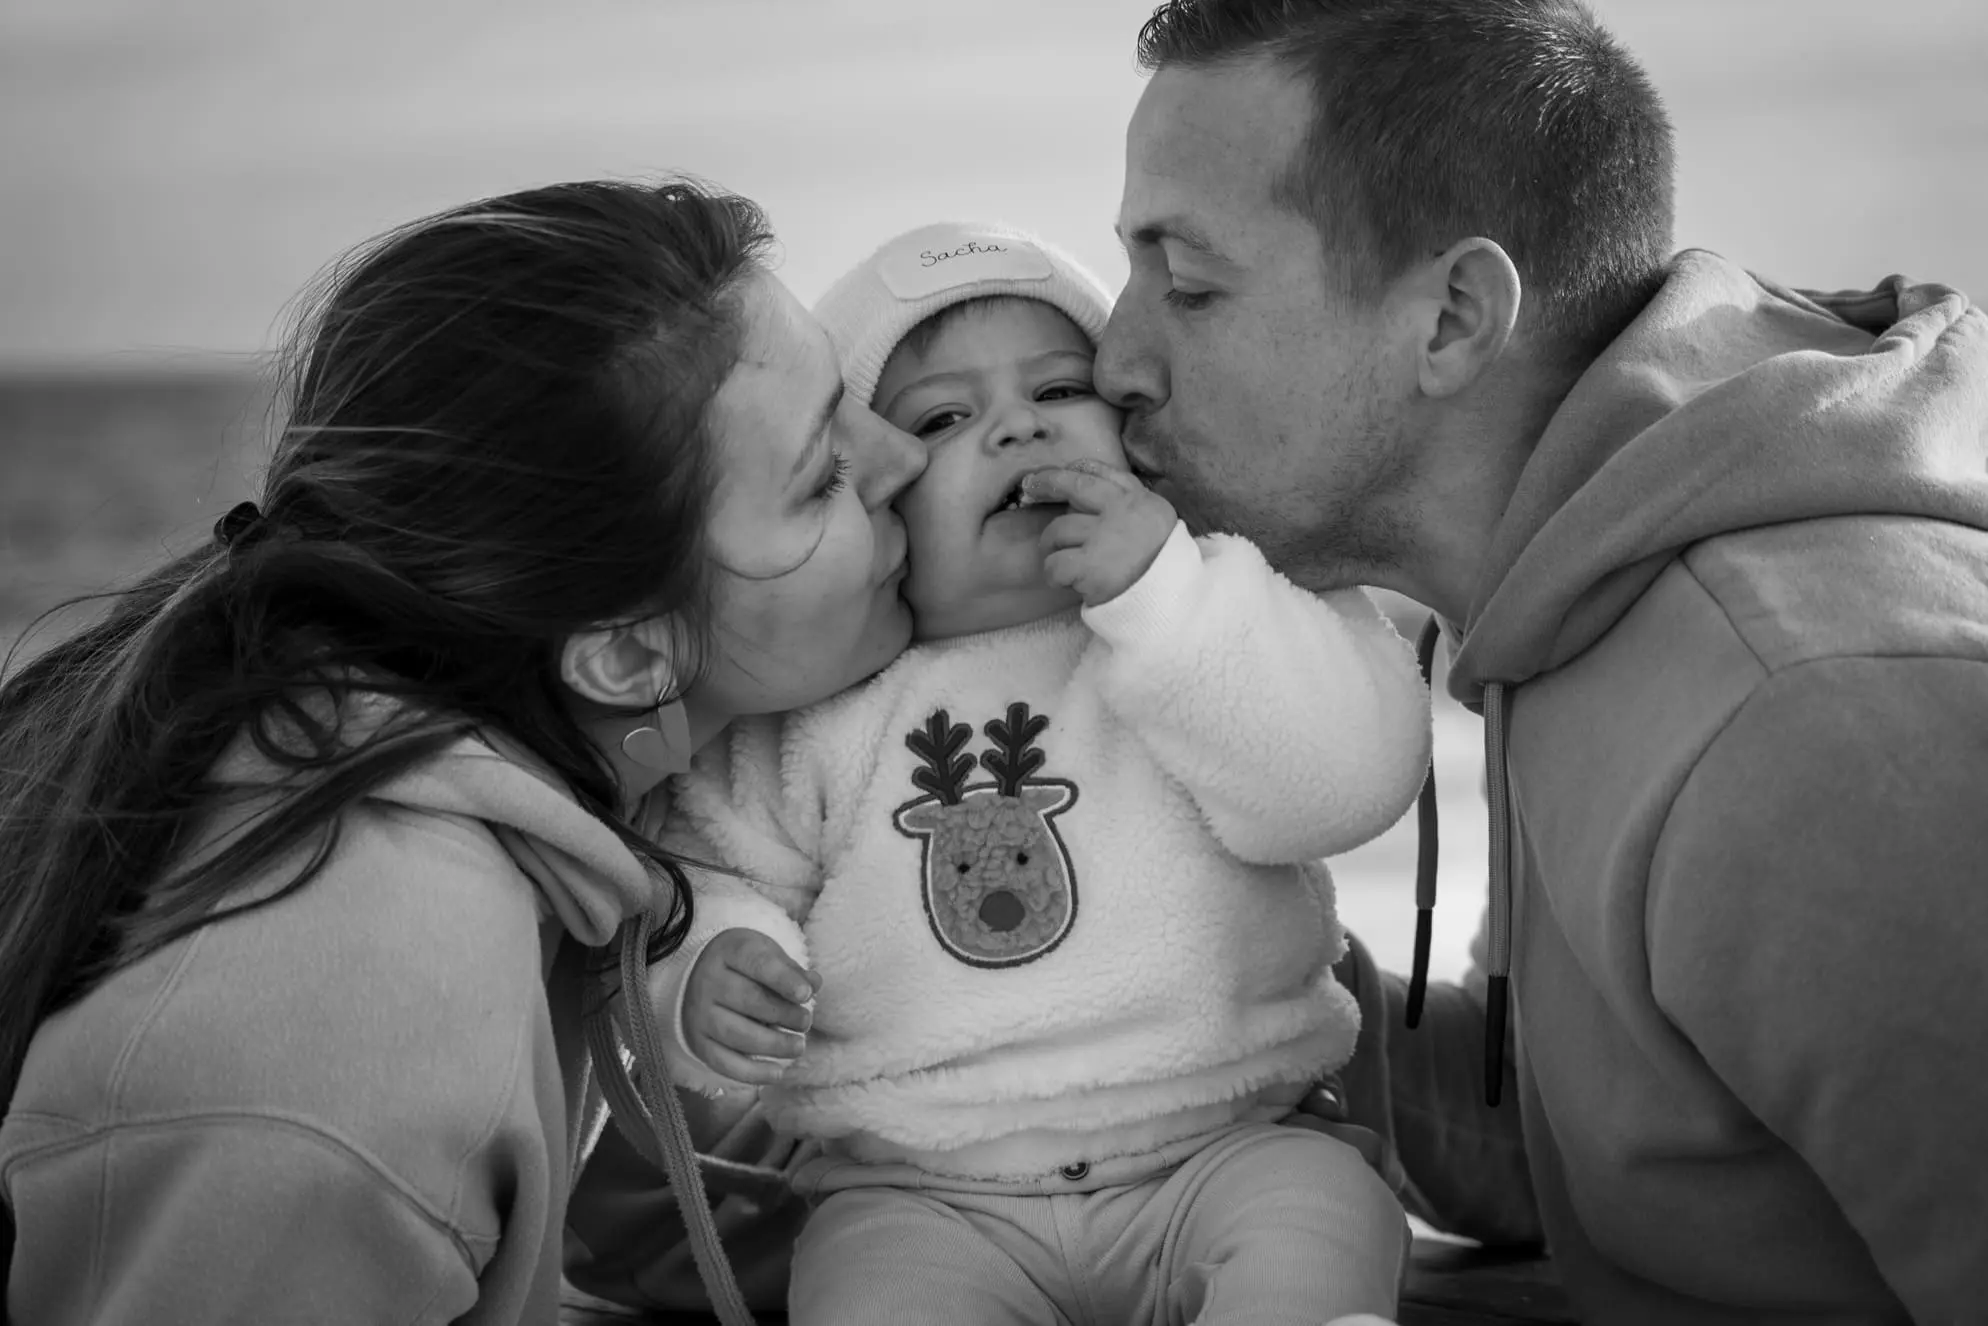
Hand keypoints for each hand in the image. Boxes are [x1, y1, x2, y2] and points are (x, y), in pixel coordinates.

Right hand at [681, 928, 819, 1084]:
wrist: (699, 975)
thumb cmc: (745, 966)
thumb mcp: (767, 955)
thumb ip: (792, 971)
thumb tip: (813, 984)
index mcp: (729, 951)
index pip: (757, 963)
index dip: (783, 980)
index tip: (806, 994)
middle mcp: (708, 981)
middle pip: (748, 1000)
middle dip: (783, 1014)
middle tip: (805, 1022)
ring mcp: (699, 1014)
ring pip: (736, 1034)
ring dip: (773, 1045)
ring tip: (798, 1046)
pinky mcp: (698, 1042)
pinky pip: (723, 1063)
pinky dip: (752, 1072)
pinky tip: (778, 1073)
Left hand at [1023, 458, 1177, 605]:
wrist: (1169, 601)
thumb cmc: (1159, 564)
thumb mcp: (1155, 521)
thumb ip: (1128, 503)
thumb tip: (1084, 488)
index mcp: (1139, 500)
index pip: (1101, 472)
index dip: (1074, 469)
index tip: (1056, 472)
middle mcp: (1121, 512)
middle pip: (1074, 487)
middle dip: (1047, 484)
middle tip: (1030, 487)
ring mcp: (1104, 538)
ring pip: (1058, 529)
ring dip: (1052, 545)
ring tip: (1060, 559)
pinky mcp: (1090, 567)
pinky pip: (1054, 564)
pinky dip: (1053, 574)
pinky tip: (1062, 581)